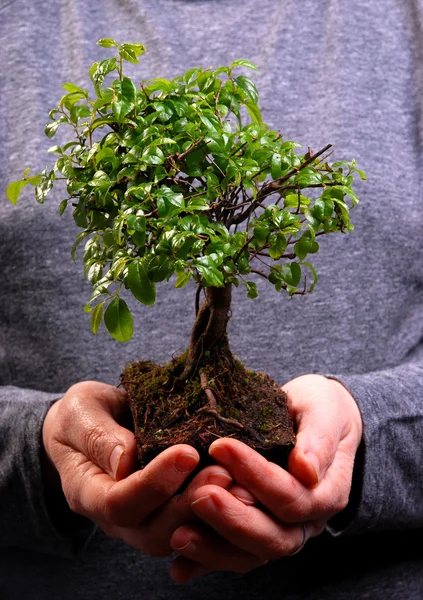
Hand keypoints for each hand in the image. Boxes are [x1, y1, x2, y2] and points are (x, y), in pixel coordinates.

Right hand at [42, 381, 234, 555]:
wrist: (88, 426)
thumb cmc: (82, 416)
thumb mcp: (81, 413)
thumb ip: (98, 436)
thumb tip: (128, 459)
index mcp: (87, 493)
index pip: (119, 503)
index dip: (154, 483)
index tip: (186, 453)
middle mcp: (116, 517)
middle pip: (153, 530)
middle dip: (190, 502)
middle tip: (223, 473)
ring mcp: (142, 520)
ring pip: (177, 535)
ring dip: (208, 511)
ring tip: (236, 481)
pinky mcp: (166, 513)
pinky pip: (192, 525)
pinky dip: (217, 513)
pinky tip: (241, 488)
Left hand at [169, 374, 362, 581]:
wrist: (314, 417)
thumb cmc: (319, 407)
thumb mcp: (324, 410)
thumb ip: (319, 437)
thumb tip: (306, 470)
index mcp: (327, 492)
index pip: (291, 496)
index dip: (256, 476)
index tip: (222, 446)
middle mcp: (307, 520)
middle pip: (273, 536)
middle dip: (233, 519)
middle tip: (199, 496)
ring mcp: (281, 530)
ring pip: (251, 554)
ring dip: (215, 548)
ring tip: (179, 535)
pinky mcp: (257, 532)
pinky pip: (234, 556)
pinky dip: (206, 563)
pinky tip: (178, 568)